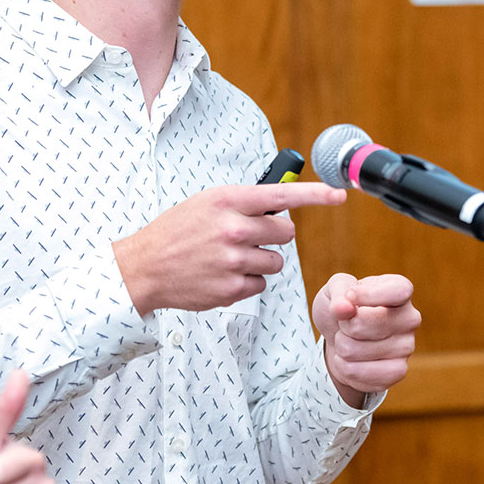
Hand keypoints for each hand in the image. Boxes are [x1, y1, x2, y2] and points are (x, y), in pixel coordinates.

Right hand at [112, 183, 345, 315]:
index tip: (340, 195)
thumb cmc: (176, 232)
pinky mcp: (233, 288)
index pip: (283, 195)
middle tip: (250, 237)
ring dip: (261, 261)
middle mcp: (234, 228)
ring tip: (230, 258)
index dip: (317, 195)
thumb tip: (281, 204)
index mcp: (228, 201)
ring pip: (276, 261)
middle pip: (286, 232)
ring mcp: (234, 261)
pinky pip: (261, 284)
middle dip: (275, 235)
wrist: (144, 267)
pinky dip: (247, 282)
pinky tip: (222, 276)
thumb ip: (243, 203)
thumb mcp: (206, 203)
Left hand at [315, 273, 419, 407]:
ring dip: (341, 347)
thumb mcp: (336, 287)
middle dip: (343, 325)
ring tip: (348, 340)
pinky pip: (363, 374)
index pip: (398, 291)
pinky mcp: (398, 371)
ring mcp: (407, 347)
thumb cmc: (342, 306)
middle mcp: (410, 318)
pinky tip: (350, 360)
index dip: (368, 295)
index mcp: (401, 289)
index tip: (349, 296)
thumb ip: (339, 291)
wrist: (340, 337)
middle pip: (364, 323)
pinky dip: (346, 368)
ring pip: (356, 350)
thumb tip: (343, 308)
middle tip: (346, 322)